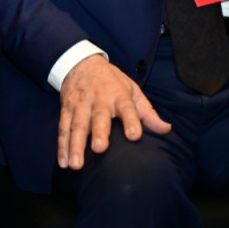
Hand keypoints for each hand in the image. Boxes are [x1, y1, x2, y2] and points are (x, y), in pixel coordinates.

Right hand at [58, 55, 169, 169]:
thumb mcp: (132, 89)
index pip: (127, 108)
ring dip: (75, 145)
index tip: (134, 136)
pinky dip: (61, 145)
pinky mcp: (66, 109)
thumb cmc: (111, 81)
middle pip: (98, 117)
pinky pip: (63, 128)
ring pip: (77, 126)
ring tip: (75, 164)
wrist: (81, 63)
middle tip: (99, 149)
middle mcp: (98, 100)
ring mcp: (80, 104)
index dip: (131, 121)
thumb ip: (147, 112)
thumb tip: (166, 129)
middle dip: (98, 132)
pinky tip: (62, 162)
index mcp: (119, 95)